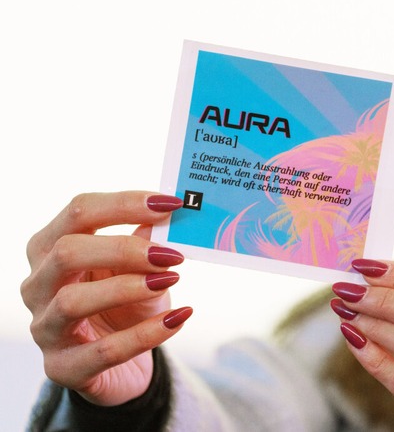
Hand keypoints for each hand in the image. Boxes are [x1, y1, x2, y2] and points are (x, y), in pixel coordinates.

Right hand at [21, 191, 191, 405]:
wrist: (122, 365)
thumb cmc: (127, 305)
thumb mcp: (139, 269)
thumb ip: (147, 243)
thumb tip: (169, 214)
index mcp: (51, 248)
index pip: (79, 212)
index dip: (125, 204)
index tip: (171, 204)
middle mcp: (38, 285)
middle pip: (67, 252)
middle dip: (123, 248)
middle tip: (170, 254)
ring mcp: (45, 329)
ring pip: (73, 301)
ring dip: (127, 288)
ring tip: (171, 280)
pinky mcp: (63, 367)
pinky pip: (104, 351)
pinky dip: (146, 333)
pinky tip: (178, 318)